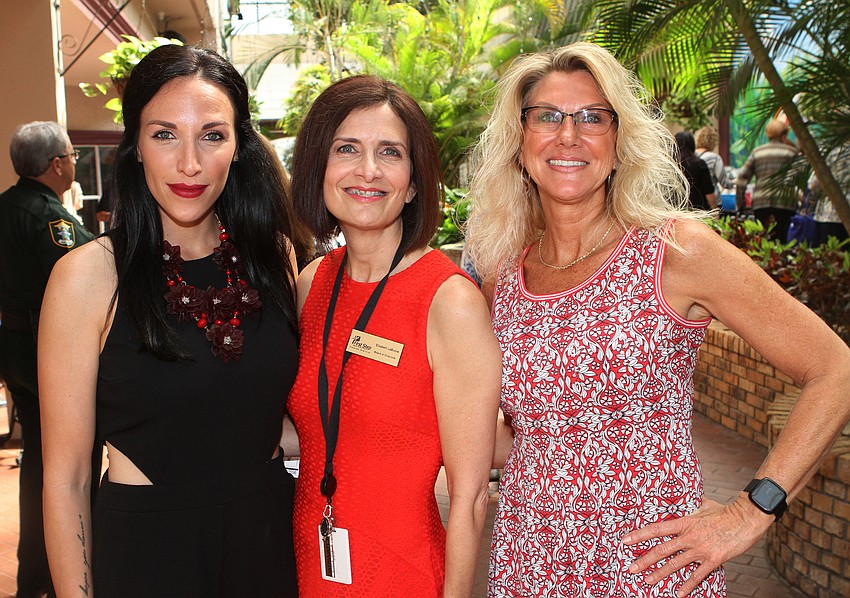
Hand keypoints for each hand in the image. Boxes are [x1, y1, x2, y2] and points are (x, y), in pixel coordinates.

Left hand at [621, 497, 770, 596]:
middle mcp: (689, 537)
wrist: (745, 520)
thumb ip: (693, 505)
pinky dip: (687, 586)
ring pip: (675, 564)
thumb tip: (689, 498)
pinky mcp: (713, 560)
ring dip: (660, 573)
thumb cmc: (725, 511)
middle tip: (631, 568)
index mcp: (685, 522)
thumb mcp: (704, 505)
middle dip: (644, 560)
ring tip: (647, 581)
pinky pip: (697, 575)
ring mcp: (700, 549)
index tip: (625, 540)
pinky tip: (678, 593)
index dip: (640, 535)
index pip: (656, 529)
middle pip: (661, 550)